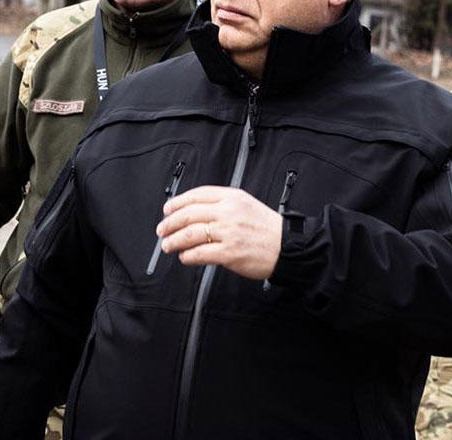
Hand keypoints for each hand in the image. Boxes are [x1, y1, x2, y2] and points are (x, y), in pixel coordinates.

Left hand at [157, 185, 282, 279]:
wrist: (289, 246)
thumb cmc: (267, 228)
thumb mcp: (245, 204)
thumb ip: (221, 203)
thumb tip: (192, 210)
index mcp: (231, 198)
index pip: (196, 195)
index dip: (176, 203)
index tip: (167, 210)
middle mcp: (228, 213)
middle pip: (188, 214)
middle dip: (169, 223)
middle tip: (162, 230)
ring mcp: (228, 233)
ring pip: (190, 234)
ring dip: (174, 240)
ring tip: (168, 245)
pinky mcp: (230, 253)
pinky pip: (200, 254)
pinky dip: (188, 256)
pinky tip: (185, 257)